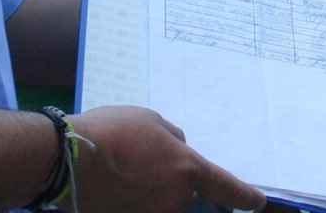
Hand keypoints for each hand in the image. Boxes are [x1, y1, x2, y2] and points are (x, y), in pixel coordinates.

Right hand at [67, 105, 265, 212]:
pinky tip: (113, 185)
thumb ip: (173, 139)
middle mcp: (175, 200)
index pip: (227, 187)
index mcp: (188, 170)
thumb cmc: (112, 133)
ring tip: (121, 171)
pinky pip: (139, 208)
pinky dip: (132, 198)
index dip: (244, 196)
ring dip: (150, 191)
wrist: (68, 160)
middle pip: (186, 197)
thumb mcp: (150, 121)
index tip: (257, 202)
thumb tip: (178, 150)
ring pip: (161, 203)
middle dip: (173, 184)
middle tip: (144, 164)